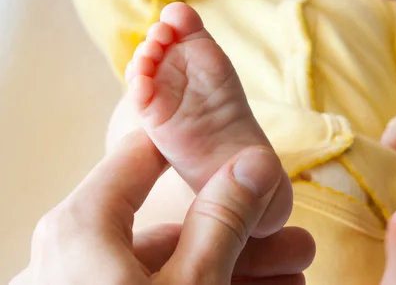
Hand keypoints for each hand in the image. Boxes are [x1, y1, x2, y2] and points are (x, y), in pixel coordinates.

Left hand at [11, 129, 313, 284]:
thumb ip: (223, 218)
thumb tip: (254, 161)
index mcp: (84, 224)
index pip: (144, 155)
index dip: (197, 148)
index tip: (242, 151)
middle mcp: (74, 254)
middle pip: (173, 225)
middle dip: (244, 233)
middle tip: (296, 240)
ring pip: (172, 268)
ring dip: (237, 269)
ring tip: (296, 276)